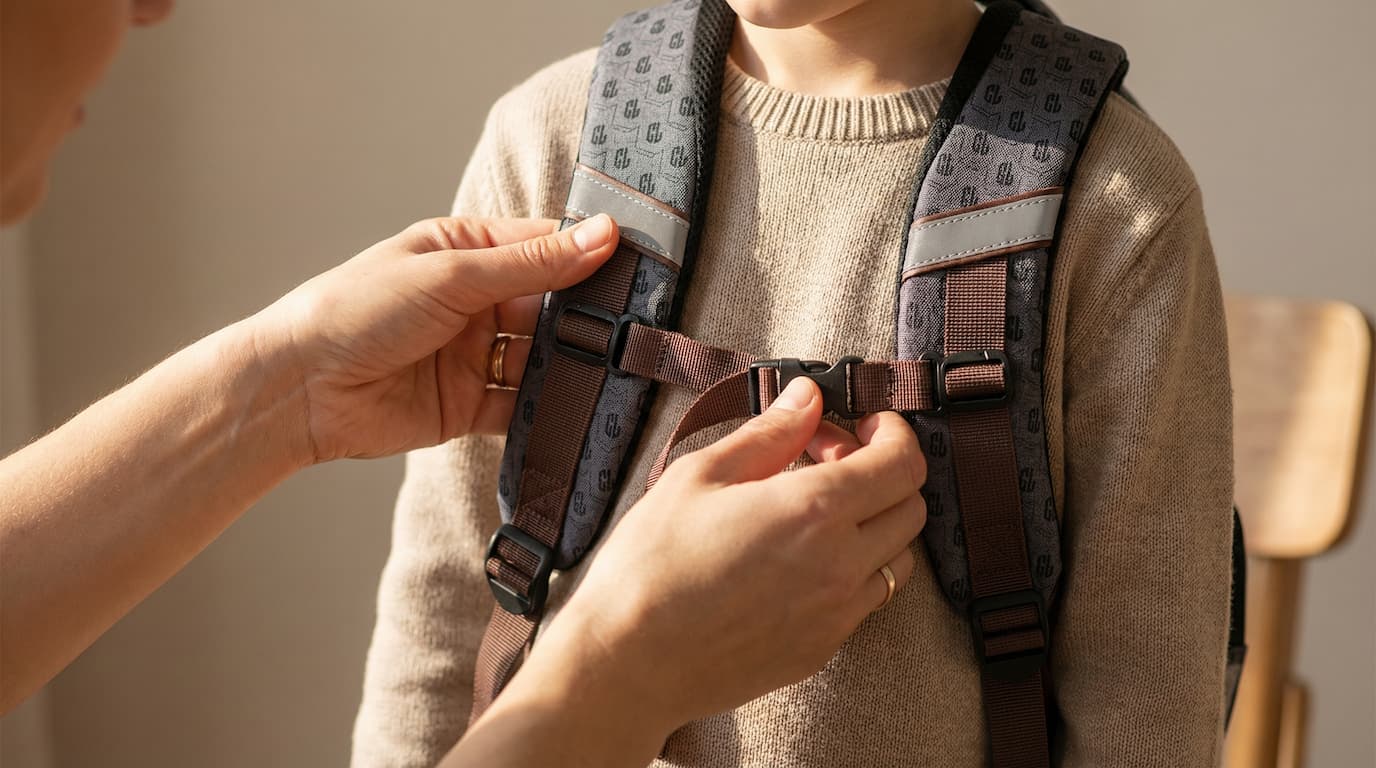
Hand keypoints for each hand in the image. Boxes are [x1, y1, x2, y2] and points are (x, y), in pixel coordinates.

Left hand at [251, 214, 617, 462]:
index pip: (544, 246)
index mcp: (467, 252)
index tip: (642, 264)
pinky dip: (550, 409)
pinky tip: (581, 410)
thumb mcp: (452, 276)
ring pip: (543, 357)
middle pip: (550, 305)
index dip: (590, 254)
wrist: (301, 390)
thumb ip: (532, 264)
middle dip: (589, 316)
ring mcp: (475, 354)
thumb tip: (601, 235)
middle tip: (637, 325)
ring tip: (616, 369)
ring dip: (574, 364)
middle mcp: (475, 300)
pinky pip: (523, 404)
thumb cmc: (358, 310)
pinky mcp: (471, 404)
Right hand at [480, 378, 927, 763]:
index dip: (893, 435)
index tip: (862, 426)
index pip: (904, 464)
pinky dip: (850, 570)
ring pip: (898, 559)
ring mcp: (836, 615)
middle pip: (912, 509)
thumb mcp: (700, 476)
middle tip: (824, 462)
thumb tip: (808, 398)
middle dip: (883, 474)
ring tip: (813, 514)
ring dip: (874, 525)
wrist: (628, 663)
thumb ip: (768, 434)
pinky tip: (794, 561)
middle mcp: (841, 565)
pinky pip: (864, 601)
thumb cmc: (651, 564)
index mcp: (814, 511)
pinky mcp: (820, 649)